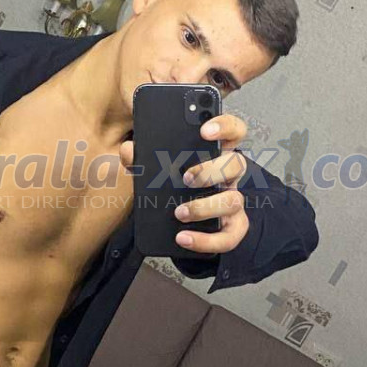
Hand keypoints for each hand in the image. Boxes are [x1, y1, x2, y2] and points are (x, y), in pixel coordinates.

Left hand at [119, 113, 249, 252]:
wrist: (175, 221)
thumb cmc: (171, 186)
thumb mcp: (154, 168)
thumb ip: (141, 157)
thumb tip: (129, 150)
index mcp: (214, 154)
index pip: (233, 130)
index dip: (225, 126)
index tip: (205, 130)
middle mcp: (228, 176)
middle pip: (237, 164)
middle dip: (211, 170)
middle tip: (186, 177)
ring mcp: (231, 201)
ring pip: (233, 201)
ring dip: (206, 207)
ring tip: (180, 213)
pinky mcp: (229, 228)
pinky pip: (228, 236)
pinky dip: (206, 240)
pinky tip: (183, 238)